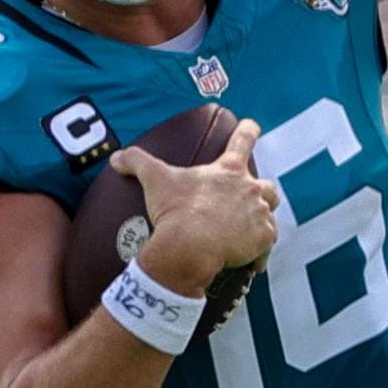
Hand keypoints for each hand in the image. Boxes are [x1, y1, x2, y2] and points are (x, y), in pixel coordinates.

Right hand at [116, 117, 278, 294]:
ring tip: (250, 232)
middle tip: (252, 200)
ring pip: (270, 215)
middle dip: (263, 192)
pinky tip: (251, 262)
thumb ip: (137, 163)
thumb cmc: (176, 211)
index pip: (242, 140)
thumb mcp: (155, 181)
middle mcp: (250, 189)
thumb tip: (117, 158)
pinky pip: (267, 246)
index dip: (248, 131)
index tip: (252, 126)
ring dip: (262, 221)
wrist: (190, 245)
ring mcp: (259, 214)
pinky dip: (260, 252)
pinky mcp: (262, 239)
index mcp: (228, 171)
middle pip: (268, 186)